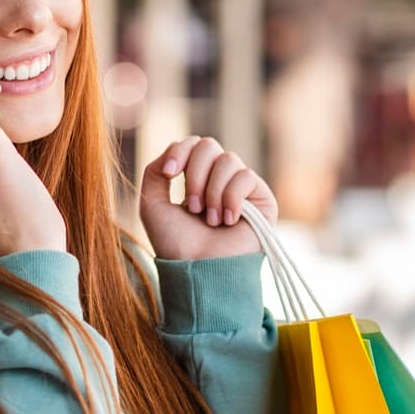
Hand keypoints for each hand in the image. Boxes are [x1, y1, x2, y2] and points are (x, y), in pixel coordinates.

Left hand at [139, 136, 278, 260]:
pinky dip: (232, 198)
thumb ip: (154, 170)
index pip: (193, 144)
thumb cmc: (175, 243)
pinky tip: (228, 221)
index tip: (169, 174)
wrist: (199, 269)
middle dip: (196, 174)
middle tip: (193, 207)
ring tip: (210, 220)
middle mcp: (220, 180)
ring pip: (228, 160)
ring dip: (212, 191)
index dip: (180, 152)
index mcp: (197, 179)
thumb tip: (174, 149)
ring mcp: (241, 188)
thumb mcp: (152, 203)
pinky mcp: (262, 199)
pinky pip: (246, 177)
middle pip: (209, 145)